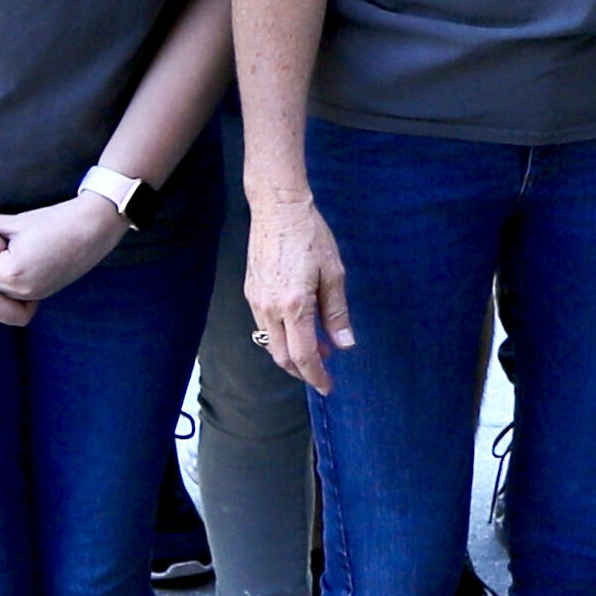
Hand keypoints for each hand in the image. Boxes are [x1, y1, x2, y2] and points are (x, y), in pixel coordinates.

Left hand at [0, 191, 131, 308]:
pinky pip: (16, 292)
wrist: (94, 229)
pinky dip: (13, 279)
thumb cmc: (55, 221)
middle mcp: (21, 289)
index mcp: (11, 271)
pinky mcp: (43, 294)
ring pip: (1, 289)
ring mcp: (34, 295)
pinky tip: (20, 260)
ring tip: (8, 252)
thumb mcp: (15, 221)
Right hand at [247, 178, 353, 390]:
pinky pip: (264, 326)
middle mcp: (270, 308)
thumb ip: (337, 312)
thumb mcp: (334, 273)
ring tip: (318, 350)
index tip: (328, 387)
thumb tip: (344, 345)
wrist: (277, 208)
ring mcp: (256, 301)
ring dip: (292, 354)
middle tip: (323, 374)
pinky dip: (281, 337)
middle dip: (302, 371)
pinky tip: (299, 327)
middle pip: (282, 356)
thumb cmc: (311, 236)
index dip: (316, 377)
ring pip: (271, 343)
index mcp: (294, 305)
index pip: (304, 355)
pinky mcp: (251, 292)